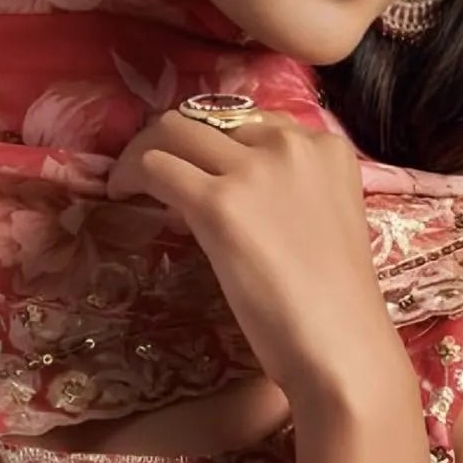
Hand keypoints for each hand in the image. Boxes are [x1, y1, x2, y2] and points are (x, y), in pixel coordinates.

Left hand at [104, 106, 399, 402]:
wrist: (341, 346)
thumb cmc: (334, 306)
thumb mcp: (319, 223)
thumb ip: (283, 194)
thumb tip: (219, 189)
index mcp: (325, 147)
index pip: (251, 121)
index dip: (213, 143)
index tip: (195, 169)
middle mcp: (291, 144)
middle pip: (209, 116)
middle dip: (172, 139)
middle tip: (148, 172)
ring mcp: (254, 170)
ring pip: (174, 130)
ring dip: (142, 152)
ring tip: (128, 183)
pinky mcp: (219, 203)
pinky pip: (157, 167)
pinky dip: (130, 175)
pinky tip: (120, 196)